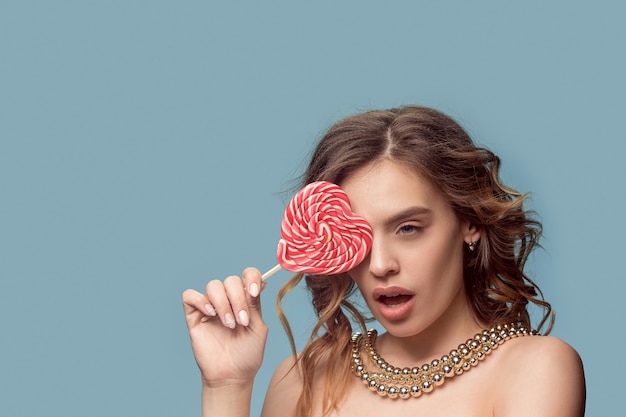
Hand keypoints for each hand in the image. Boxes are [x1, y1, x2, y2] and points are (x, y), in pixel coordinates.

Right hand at [182, 267, 267, 387]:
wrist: (232, 375)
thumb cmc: (248, 354)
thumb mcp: (258, 328)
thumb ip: (255, 306)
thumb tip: (257, 283)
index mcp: (245, 300)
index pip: (247, 275)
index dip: (251, 277)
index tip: (254, 291)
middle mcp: (228, 300)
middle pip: (230, 280)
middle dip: (237, 298)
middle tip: (241, 321)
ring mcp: (210, 307)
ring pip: (213, 286)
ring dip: (223, 303)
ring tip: (228, 324)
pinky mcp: (194, 316)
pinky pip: (189, 296)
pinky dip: (200, 300)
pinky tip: (210, 314)